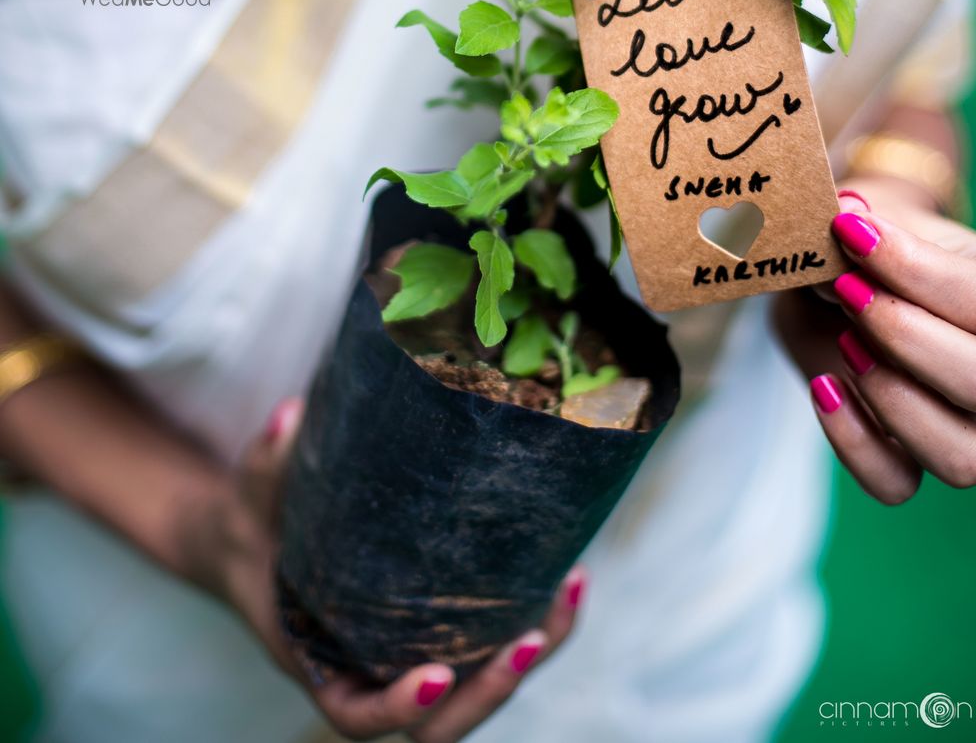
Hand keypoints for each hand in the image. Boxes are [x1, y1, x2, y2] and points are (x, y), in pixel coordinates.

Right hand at [200, 397, 586, 740]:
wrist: (259, 533)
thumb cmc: (255, 519)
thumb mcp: (253, 494)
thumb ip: (268, 464)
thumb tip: (289, 416)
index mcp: (317, 659)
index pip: (356, 715)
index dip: (398, 708)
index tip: (435, 674)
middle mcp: (369, 670)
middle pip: (439, 725)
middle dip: (489, 690)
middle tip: (530, 639)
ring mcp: (408, 655)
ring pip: (477, 690)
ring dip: (527, 654)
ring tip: (568, 594)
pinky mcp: (442, 628)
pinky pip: (491, 645)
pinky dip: (535, 620)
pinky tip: (569, 574)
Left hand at [773, 180, 975, 503]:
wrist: (833, 267)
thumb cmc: (856, 235)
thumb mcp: (854, 218)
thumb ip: (853, 223)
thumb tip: (850, 222)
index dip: (915, 270)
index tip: (849, 232)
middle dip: (905, 336)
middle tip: (847, 290)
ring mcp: (953, 416)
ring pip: (968, 458)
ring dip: (897, 402)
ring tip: (846, 345)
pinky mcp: (901, 449)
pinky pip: (898, 485)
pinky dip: (855, 445)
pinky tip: (824, 386)